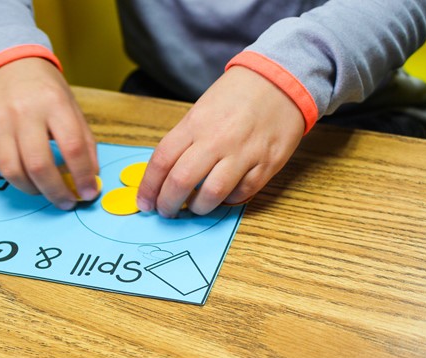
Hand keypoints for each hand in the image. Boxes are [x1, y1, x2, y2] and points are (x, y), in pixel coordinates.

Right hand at [0, 57, 98, 208]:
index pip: (72, 148)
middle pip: (39, 166)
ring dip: (33, 190)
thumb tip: (90, 178)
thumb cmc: (42, 87)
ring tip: (45, 191)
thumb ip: (83, 142)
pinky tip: (26, 175)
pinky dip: (15, 177)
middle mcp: (24, 112)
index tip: (88, 192)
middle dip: (56, 192)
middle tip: (66, 202)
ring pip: (13, 171)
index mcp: (53, 103)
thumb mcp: (70, 106)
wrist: (3, 61)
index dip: (82, 176)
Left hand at [137, 66, 304, 216]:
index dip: (148, 187)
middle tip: (166, 211)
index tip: (144, 202)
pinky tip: (223, 197)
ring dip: (198, 208)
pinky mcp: (267, 163)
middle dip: (167, 204)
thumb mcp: (201, 111)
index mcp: (195, 124)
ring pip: (212, 194)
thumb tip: (164, 176)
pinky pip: (242, 193)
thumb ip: (184, 142)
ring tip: (194, 207)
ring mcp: (243, 152)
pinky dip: (228, 201)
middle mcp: (216, 139)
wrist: (280, 80)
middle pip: (181, 182)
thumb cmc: (237, 96)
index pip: (161, 161)